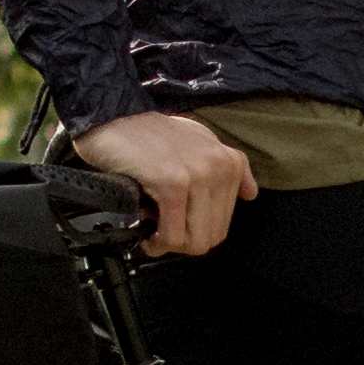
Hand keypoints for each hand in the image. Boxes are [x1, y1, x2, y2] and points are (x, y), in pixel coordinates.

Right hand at [80, 108, 256, 258]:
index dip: (196, 232)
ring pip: (195, 240)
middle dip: (184, 243)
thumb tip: (250, 193)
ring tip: (153, 233)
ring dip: (170, 245)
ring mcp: (197, 175)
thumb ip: (228, 166)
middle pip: (212, 235)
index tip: (177, 227)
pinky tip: (147, 235)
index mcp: (228, 162)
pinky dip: (158, 242)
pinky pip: (173, 235)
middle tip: (162, 233)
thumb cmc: (150, 133)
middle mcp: (218, 168)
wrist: (112, 119)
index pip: (224, 223)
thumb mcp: (199, 141)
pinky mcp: (172, 183)